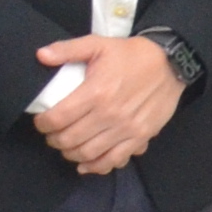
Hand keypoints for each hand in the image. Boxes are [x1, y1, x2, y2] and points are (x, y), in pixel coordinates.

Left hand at [33, 33, 180, 172]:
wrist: (171, 63)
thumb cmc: (130, 54)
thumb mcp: (98, 44)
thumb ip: (68, 49)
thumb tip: (40, 55)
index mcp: (96, 92)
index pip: (57, 119)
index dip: (42, 124)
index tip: (42, 121)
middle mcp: (109, 114)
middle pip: (69, 140)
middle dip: (54, 140)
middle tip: (53, 134)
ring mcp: (126, 129)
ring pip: (88, 154)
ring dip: (71, 153)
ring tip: (68, 145)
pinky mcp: (141, 137)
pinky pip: (114, 160)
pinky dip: (96, 167)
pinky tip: (86, 164)